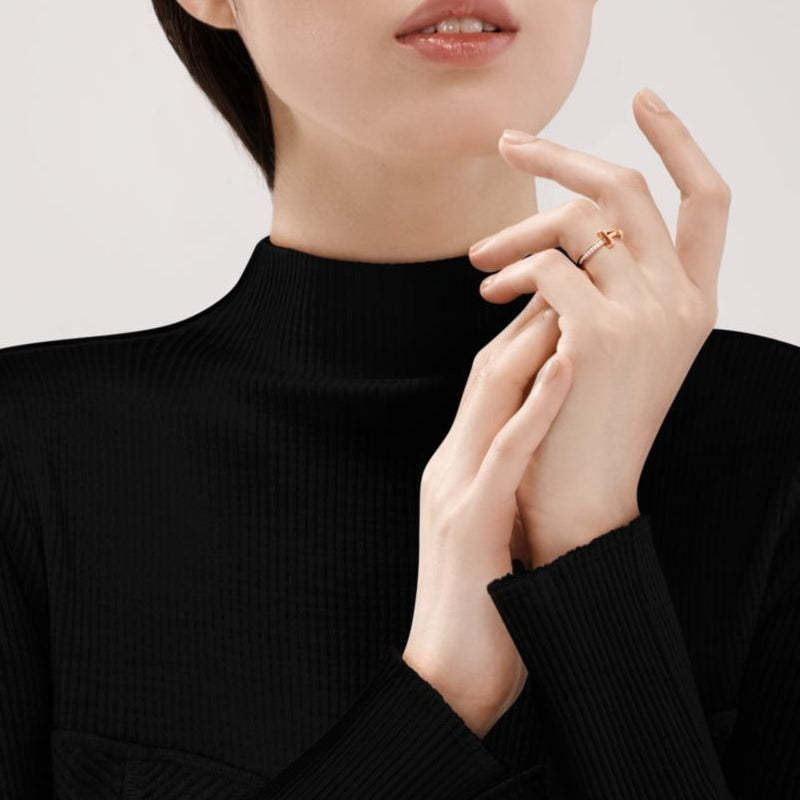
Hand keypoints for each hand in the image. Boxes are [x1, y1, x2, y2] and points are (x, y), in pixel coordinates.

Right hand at [404, 305, 572, 737]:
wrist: (447, 675)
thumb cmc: (478, 608)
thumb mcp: (485, 529)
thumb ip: (496, 483)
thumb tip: (530, 447)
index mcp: (452, 469)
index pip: (485, 386)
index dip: (521, 335)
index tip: (559, 298)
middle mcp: (447, 468)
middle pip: (485, 373)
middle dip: (526, 319)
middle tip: (567, 274)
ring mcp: (453, 491)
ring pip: (490, 394)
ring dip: (531, 340)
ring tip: (569, 296)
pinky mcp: (471, 523)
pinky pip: (508, 448)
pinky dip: (539, 402)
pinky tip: (567, 363)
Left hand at [468, 88, 730, 567]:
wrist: (579, 498)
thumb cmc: (585, 422)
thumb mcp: (609, 347)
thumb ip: (601, 288)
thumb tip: (554, 230)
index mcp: (695, 300)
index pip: (708, 198)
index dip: (680, 140)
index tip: (643, 99)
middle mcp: (684, 299)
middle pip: (629, 187)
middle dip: (562, 156)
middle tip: (507, 142)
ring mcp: (648, 314)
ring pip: (579, 219)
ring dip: (516, 230)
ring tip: (478, 262)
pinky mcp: (601, 334)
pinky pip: (547, 263)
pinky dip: (512, 270)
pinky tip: (490, 298)